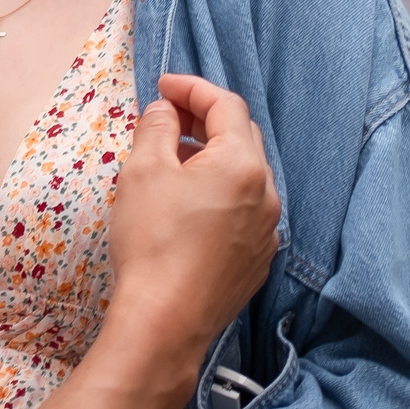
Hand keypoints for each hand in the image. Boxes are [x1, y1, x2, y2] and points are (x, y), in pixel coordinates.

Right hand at [105, 75, 281, 351]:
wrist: (164, 322)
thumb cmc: (152, 243)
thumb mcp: (142, 172)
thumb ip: (157, 128)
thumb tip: (165, 110)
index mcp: (242, 164)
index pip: (225, 105)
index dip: (192, 88)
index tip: (163, 87)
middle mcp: (266, 193)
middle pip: (241, 137)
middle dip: (205, 120)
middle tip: (168, 118)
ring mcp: (266, 229)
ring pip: (244, 176)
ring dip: (213, 159)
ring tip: (173, 162)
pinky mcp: (257, 259)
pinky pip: (244, 210)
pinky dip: (221, 195)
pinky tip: (189, 206)